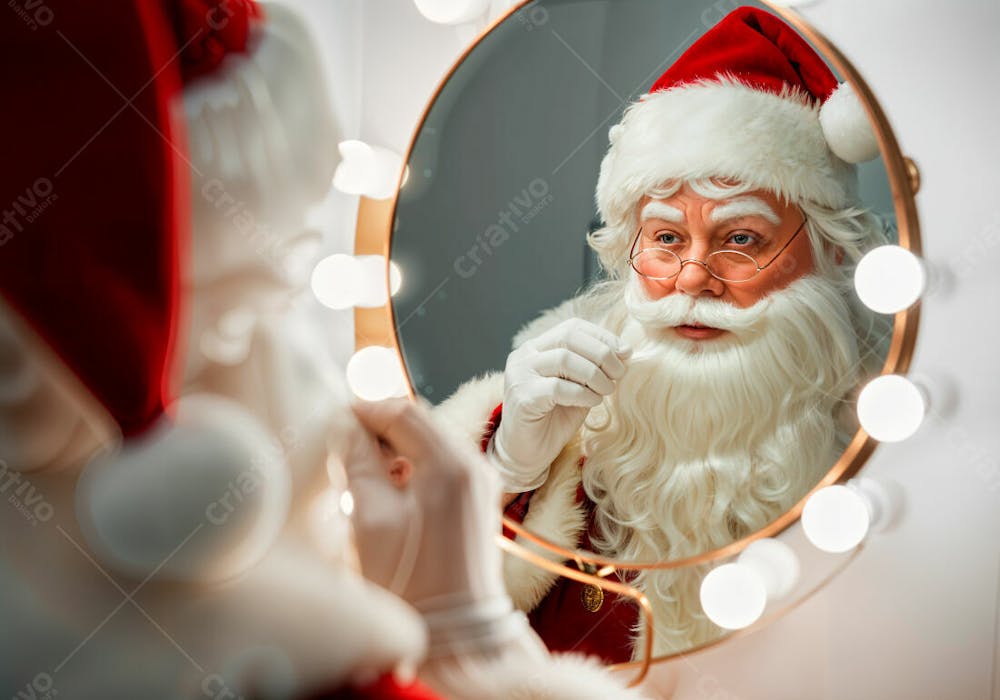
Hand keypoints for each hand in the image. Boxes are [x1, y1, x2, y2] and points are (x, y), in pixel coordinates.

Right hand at [346, 397, 504, 610]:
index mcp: (450, 465)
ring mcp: (482, 483)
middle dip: (382, 428)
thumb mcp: (371, 517)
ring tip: (364, 470)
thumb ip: (358, 462)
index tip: (339, 418)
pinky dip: (416, 466)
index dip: (367, 410)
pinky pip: (444, 465)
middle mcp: (475, 465)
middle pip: (421, 423)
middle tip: (346, 444)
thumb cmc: (412, 583)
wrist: (457, 633)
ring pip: (432, 442)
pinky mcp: (479, 501)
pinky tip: (390, 489)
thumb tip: (347, 427)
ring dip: (398, 447)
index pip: (404, 412)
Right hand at [492, 318, 630, 491]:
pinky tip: (593, 401)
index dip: (602, 336)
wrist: (528, 453)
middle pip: (569, 338)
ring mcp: (520, 374)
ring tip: (606, 390)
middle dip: (601, 353)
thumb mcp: (580, 387)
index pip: (572, 328)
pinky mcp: (522, 397)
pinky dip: (583, 393)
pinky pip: (558, 387)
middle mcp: (524, 355)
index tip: (625, 353)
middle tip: (619, 373)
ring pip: (564, 359)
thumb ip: (595, 368)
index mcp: (537, 347)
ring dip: (595, 374)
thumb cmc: (554, 419)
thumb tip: (625, 351)